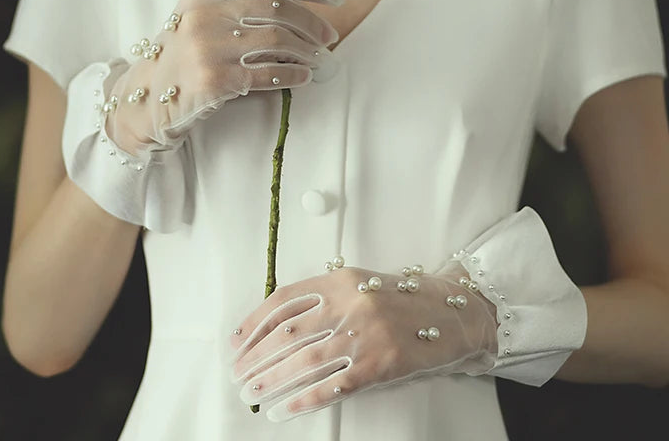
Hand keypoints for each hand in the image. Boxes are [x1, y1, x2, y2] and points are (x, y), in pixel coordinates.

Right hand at [105, 0, 341, 153]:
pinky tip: (303, 78)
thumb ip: (243, 1)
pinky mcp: (213, 80)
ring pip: (276, 40)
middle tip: (330, 37)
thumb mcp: (205, 17)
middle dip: (312, 21)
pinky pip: (267, 74)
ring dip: (307, 50)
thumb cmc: (185, 56)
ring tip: (320, 60)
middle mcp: (204, 14)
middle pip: (276, 7)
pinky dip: (293, 75)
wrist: (146, 98)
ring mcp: (207, 47)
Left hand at [229, 261, 497, 421]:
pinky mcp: (379, 366)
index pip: (284, 299)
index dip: (254, 321)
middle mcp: (349, 304)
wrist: (454, 313)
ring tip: (251, 392)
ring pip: (302, 361)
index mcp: (340, 279)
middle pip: (287, 333)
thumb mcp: (361, 284)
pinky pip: (330, 387)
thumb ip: (325, 297)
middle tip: (237, 373)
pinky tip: (282, 410)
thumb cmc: (403, 299)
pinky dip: (301, 400)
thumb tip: (278, 326)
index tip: (237, 341)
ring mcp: (364, 335)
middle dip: (255, 356)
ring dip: (270, 380)